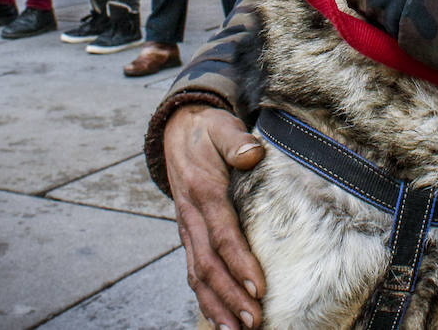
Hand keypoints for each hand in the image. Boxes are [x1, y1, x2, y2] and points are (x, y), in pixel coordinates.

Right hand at [166, 105, 265, 329]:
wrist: (177, 131)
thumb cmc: (207, 132)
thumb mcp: (222, 126)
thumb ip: (236, 140)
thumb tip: (252, 153)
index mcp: (202, 191)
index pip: (222, 233)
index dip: (240, 262)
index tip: (260, 286)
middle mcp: (191, 216)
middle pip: (209, 264)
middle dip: (231, 296)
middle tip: (254, 320)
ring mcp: (187, 229)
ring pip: (198, 274)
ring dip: (218, 305)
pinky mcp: (189, 236)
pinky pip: (194, 272)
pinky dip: (205, 299)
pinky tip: (220, 319)